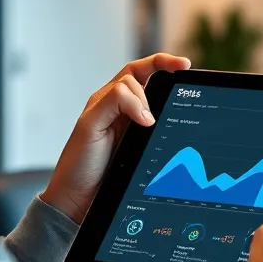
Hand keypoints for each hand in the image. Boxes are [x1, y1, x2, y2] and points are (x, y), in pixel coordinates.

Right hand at [42, 53, 189, 223]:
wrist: (76, 198)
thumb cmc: (105, 176)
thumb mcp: (138, 148)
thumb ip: (150, 128)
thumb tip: (174, 115)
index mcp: (124, 109)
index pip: (142, 75)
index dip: (163, 64)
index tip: (185, 65)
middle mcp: (110, 105)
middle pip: (135, 70)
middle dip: (161, 63)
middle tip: (182, 67)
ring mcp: (99, 110)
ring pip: (127, 81)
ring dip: (146, 97)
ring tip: (151, 122)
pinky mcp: (89, 120)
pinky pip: (114, 96)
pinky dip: (134, 105)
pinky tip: (145, 122)